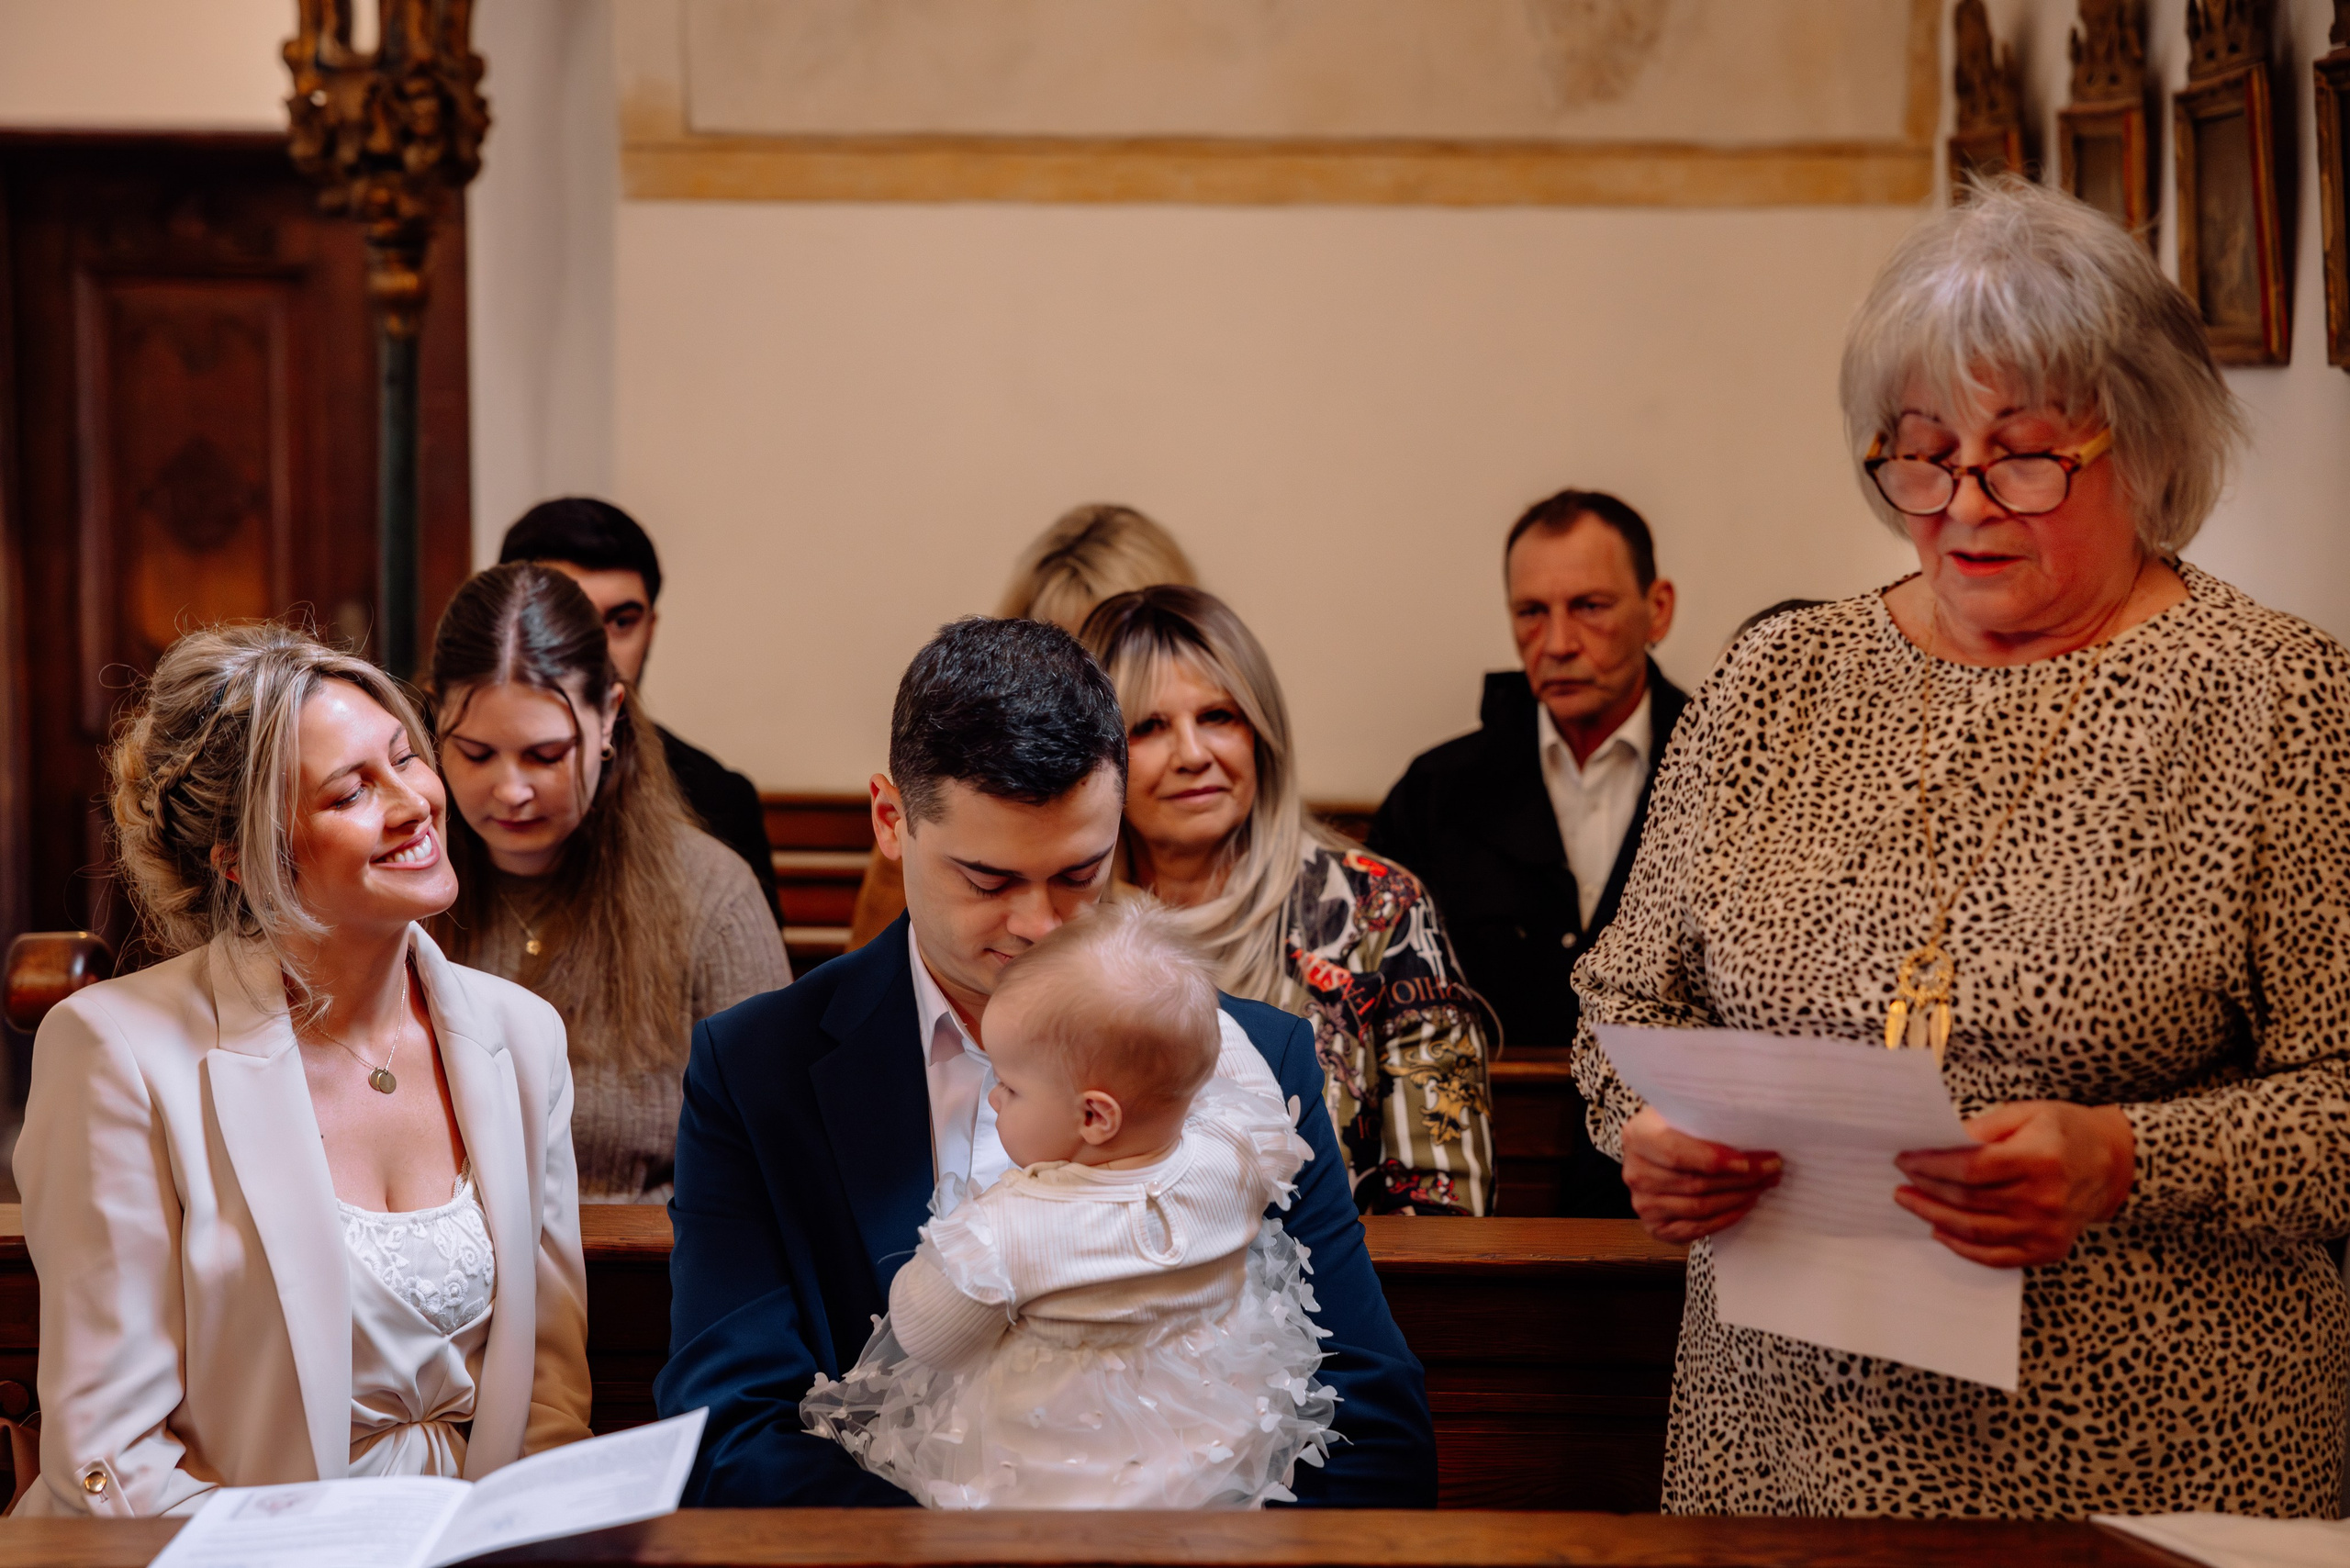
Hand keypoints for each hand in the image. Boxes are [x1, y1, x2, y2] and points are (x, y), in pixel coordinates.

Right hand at [1621, 1106, 1781, 1243]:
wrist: (1656, 1153)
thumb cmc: (1675, 1130)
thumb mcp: (1681, 1115)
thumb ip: (1706, 1121)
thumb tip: (1754, 1130)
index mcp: (1637, 1136)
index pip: (1675, 1152)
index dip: (1713, 1159)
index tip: (1747, 1162)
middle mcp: (1635, 1172)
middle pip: (1694, 1182)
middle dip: (1740, 1178)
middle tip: (1771, 1169)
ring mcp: (1643, 1203)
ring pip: (1699, 1207)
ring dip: (1738, 1197)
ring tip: (1763, 1184)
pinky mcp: (1655, 1227)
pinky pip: (1696, 1228)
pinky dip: (1726, 1218)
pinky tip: (1745, 1203)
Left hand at [1894, 1101, 2134, 1267]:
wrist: (2112, 1164)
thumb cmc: (2065, 1132)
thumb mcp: (2027, 1113)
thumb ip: (1983, 1127)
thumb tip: (1938, 1142)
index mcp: (2038, 1159)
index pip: (1969, 1169)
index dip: (1931, 1166)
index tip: (1904, 1159)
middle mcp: (2044, 1199)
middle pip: (1968, 1201)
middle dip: (1926, 1191)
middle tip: (1900, 1183)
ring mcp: (2046, 1230)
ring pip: (1976, 1230)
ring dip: (1935, 1218)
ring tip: (1911, 1204)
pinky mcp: (2047, 1250)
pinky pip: (1996, 1256)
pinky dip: (1963, 1247)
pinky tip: (1941, 1231)